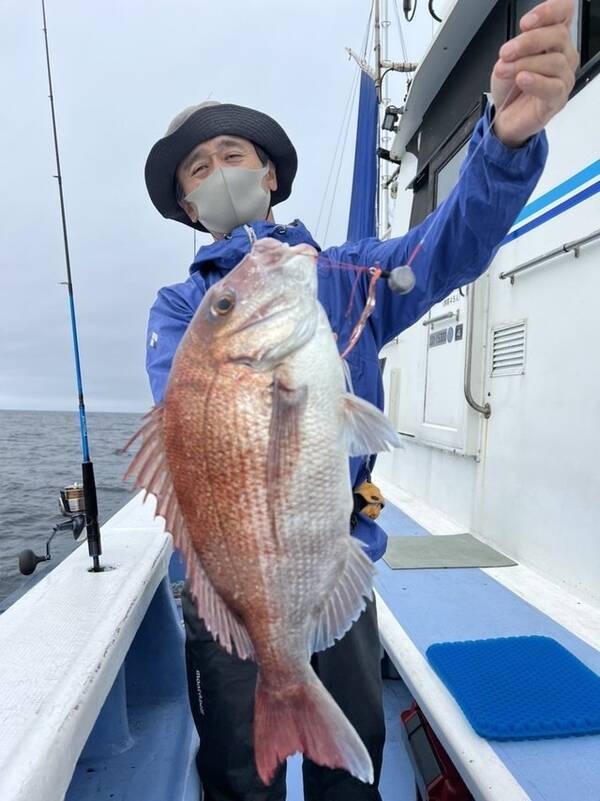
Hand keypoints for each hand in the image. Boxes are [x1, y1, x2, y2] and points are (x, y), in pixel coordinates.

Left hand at [491, 0, 578, 147]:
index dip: (549, 12)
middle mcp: (563, 55)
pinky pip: (554, 87)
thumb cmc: (510, 86)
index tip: (525, 23)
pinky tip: (522, 79)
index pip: (564, 13)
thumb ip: (518, 47)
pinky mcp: (558, 99)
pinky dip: (536, 82)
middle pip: (559, 36)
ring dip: (525, 64)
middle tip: (506, 52)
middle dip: (529, 41)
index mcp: (553, 39)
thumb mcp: (508, 59)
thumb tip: (519, 44)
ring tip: (505, 70)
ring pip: (555, 62)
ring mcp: (563, 78)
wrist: (504, 116)